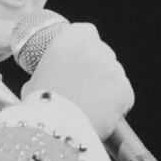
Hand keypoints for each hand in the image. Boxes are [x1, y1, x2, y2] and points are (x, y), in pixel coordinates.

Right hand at [21, 23, 133, 139]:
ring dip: (107, 87)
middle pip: (104, 53)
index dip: (85, 46)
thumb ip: (49, 72)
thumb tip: (50, 79)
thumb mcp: (35, 81)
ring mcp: (112, 68)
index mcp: (69, 40)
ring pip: (115, 75)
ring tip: (91, 107)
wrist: (55, 128)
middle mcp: (94, 49)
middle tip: (86, 88)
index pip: (87, 31)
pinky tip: (102, 115)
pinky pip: (125, 95)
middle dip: (98, 68)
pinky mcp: (125, 89)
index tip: (80, 60)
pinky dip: (117, 105)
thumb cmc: (40, 106)